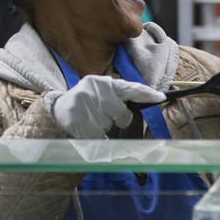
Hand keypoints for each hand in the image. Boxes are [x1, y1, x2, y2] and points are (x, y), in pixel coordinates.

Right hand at [46, 75, 165, 138]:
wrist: (58, 107)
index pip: (130, 88)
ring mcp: (83, 101)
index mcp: (107, 83)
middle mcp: (95, 88)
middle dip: (119, 120)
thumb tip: (149, 105)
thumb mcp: (106, 96)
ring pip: (108, 126)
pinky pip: (94, 135)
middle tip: (107, 116)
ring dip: (103, 128)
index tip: (161, 97)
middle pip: (122, 114)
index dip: (147, 93)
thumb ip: (124, 101)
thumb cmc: (90, 104)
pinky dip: (94, 136)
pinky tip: (85, 128)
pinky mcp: (73, 116)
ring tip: (91, 119)